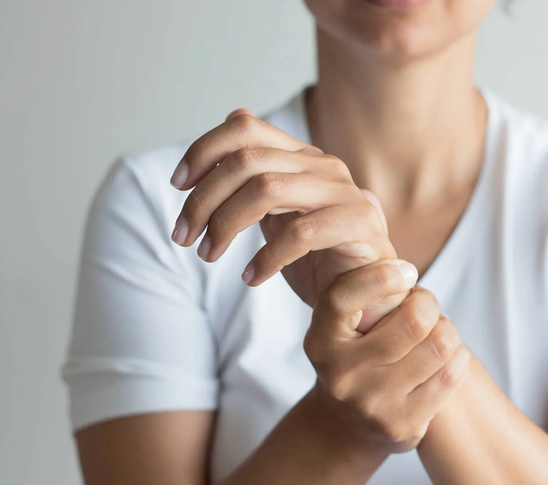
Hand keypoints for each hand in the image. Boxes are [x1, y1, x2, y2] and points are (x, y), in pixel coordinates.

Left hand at [170, 109, 397, 329]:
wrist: (369, 296)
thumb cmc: (321, 257)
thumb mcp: (280, 214)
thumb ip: (257, 177)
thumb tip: (228, 124)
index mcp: (302, 157)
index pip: (245, 128)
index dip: (204, 150)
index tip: (178, 184)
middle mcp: (323, 166)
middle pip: (247, 162)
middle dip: (204, 199)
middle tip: (184, 237)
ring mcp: (345, 192)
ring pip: (267, 190)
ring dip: (226, 224)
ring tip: (209, 254)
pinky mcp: (360, 224)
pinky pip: (301, 234)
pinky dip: (267, 258)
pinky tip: (252, 277)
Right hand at [304, 259, 471, 452]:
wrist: (346, 426)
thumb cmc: (357, 354)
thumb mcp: (345, 325)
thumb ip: (366, 296)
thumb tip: (403, 273)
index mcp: (321, 340)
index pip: (343, 298)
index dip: (380, 278)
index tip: (406, 271)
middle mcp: (340, 374)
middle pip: (413, 321)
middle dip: (428, 304)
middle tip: (425, 307)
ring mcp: (371, 404)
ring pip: (439, 346)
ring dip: (447, 331)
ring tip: (435, 332)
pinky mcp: (402, 425)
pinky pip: (451, 374)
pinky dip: (457, 357)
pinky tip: (445, 357)